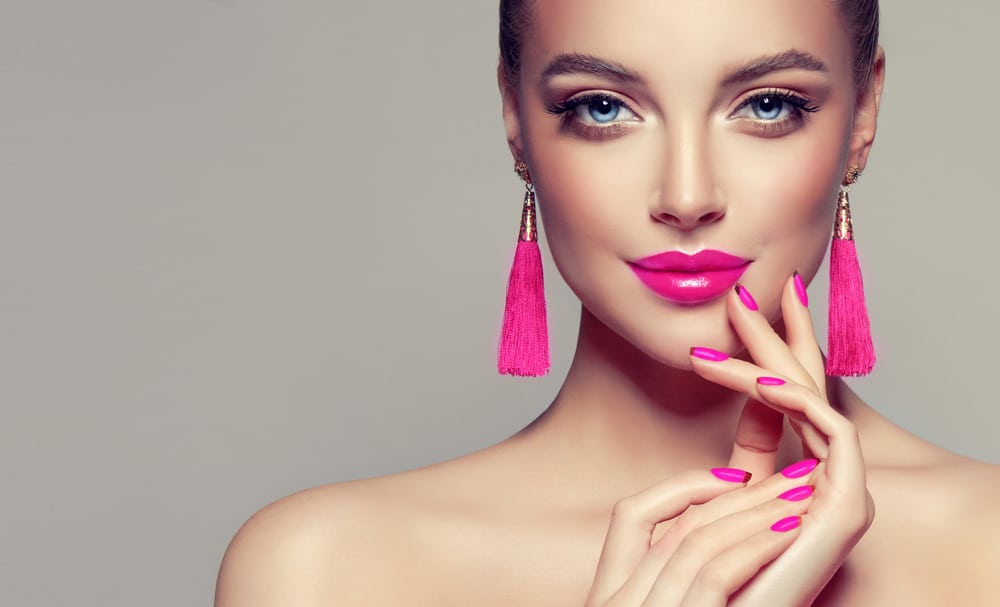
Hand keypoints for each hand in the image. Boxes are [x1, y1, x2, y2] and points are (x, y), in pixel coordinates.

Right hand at [584, 466, 817, 605]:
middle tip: (792, 475)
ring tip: (801, 496)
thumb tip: (716, 526)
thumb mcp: (679, 604)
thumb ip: (692, 578)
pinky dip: (755, 548)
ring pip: (698, 540)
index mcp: (609, 596)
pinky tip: (789, 532)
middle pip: (678, 524)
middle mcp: (615, 602)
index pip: (632, 516)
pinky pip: (715, 574)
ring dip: (757, 514)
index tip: (740, 476)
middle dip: (741, 495)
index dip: (685, 488)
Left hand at [689, 274, 874, 604]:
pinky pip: (831, 429)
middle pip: (802, 390)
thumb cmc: (715, 569)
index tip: (741, 315)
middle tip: (752, 288)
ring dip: (774, 353)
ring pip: (811, 401)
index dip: (767, 354)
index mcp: (797, 478)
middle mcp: (825, 480)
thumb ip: (743, 459)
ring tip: (738, 312)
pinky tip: (758, 378)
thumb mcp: (726, 498)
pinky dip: (796, 399)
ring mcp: (840, 492)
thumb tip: (744, 413)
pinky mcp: (848, 504)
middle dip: (778, 335)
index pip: (786, 403)